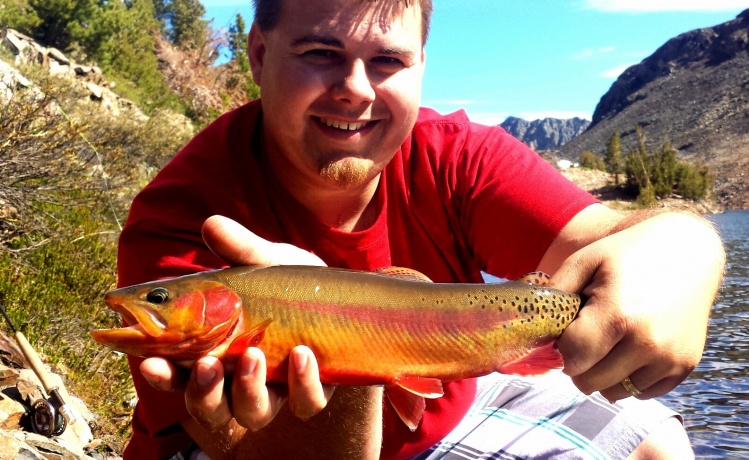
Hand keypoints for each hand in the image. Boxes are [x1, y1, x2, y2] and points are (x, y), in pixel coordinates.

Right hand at [139, 215, 335, 431]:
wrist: (343, 297)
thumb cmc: (291, 285)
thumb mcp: (267, 262)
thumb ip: (241, 250)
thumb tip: (211, 224)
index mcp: (216, 352)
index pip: (178, 373)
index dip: (162, 374)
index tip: (150, 361)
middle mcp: (240, 381)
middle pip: (209, 406)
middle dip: (202, 392)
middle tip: (206, 365)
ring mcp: (277, 390)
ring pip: (252, 413)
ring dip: (247, 391)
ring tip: (254, 355)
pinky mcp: (313, 391)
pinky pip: (305, 403)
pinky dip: (302, 385)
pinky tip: (302, 356)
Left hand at [550, 212, 723, 401]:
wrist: (687, 251)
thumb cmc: (626, 254)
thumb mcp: (585, 260)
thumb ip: (554, 292)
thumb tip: (530, 324)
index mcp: (619, 316)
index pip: (571, 358)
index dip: (561, 346)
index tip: (567, 329)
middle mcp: (647, 343)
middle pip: (588, 381)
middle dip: (578, 362)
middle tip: (586, 335)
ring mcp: (669, 359)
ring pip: (613, 392)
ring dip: (602, 373)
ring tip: (608, 341)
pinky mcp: (684, 367)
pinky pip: (640, 393)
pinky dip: (628, 377)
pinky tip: (629, 348)